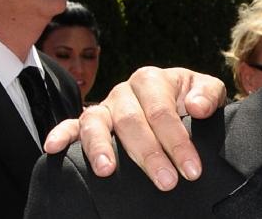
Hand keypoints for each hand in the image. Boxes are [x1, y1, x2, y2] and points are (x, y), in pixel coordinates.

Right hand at [43, 66, 226, 190]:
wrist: (179, 99)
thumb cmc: (192, 97)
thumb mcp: (208, 90)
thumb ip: (207, 94)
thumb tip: (197, 106)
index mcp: (152, 79)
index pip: (162, 112)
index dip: (177, 142)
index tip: (191, 169)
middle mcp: (124, 91)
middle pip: (131, 122)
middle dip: (149, 154)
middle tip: (166, 181)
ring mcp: (105, 106)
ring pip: (96, 122)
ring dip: (100, 147)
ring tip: (107, 171)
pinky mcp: (89, 120)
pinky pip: (70, 124)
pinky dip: (61, 134)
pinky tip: (53, 148)